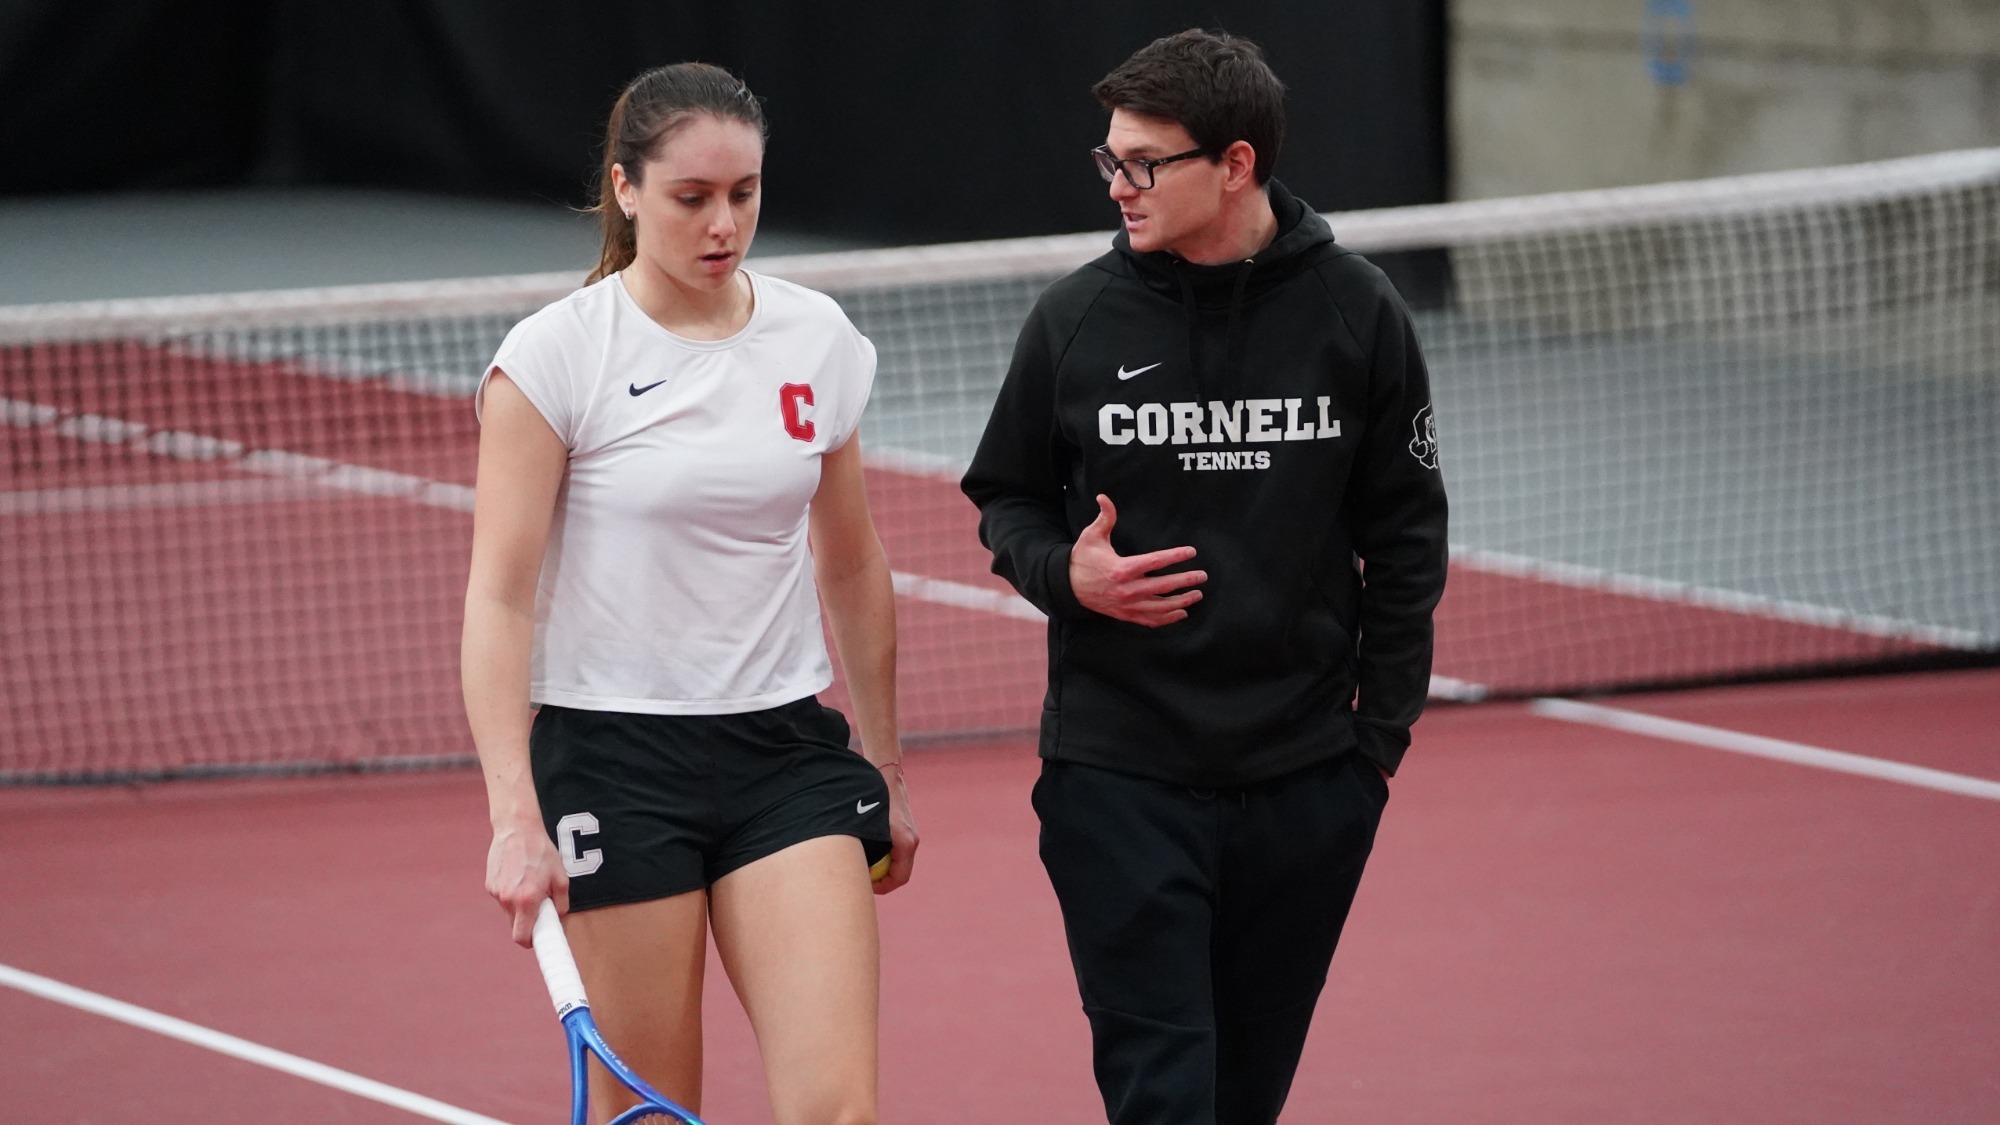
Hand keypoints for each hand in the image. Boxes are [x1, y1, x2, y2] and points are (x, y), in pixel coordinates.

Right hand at [486, 819, 568, 946]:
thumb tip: (558, 919)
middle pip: (515, 926)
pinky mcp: (489, 885)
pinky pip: (502, 898)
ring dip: (519, 906)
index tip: (538, 942)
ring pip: (509, 911)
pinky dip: (511, 894)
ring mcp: (496, 893)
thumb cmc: (541, 852)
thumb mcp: (561, 878)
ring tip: (529, 883)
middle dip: (527, 922)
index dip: (531, 942)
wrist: (517, 829)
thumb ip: (561, 904)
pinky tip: (518, 876)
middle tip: (539, 908)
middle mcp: (508, 899)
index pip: (522, 937)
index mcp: (526, 900)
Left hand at [873, 762, 918, 894]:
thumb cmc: (873, 799)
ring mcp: (910, 835)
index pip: (899, 878)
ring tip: (861, 863)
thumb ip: (865, 848)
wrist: (886, 775)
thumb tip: (852, 870)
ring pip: (897, 862)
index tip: (866, 887)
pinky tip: (867, 848)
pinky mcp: (904, 830)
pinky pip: (895, 852)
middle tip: (861, 879)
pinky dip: (883, 855)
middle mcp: (911, 840)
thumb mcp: (866, 827)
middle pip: (898, 873)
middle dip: (880, 880)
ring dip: (881, 867)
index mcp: (905, 843)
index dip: (883, 887)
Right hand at [1069, 494, 1205, 626]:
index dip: (1175, 556)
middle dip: (1186, 581)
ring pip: (1160, 607)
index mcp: (1121, 568)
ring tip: (1197, 594)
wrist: (1068, 587)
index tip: (1191, 552)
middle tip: (1202, 576)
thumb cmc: (1083, 559)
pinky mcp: (1126, 615)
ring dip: (1182, 601)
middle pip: (1163, 586)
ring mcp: (1127, 605)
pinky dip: (1168, 619)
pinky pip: (1151, 620)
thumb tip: (1104, 497)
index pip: (1155, 562)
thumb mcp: (1091, 536)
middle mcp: (1126, 590)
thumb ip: (1104, 517)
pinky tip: (1182, 613)